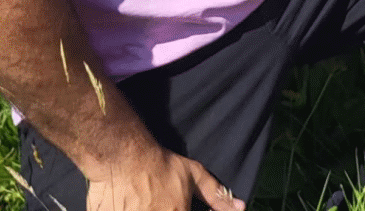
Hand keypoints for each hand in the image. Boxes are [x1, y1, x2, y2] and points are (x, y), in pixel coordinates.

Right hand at [86, 148, 245, 210]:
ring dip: (152, 209)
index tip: (182, 206)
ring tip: (149, 201)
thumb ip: (217, 195)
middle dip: (170, 209)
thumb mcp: (193, 175)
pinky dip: (136, 210)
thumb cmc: (160, 165)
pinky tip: (136, 204)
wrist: (123, 158)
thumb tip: (241, 208)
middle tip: (163, 201)